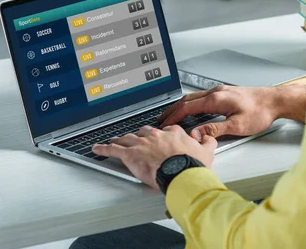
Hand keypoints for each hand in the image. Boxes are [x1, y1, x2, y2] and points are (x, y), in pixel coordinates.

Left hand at [92, 125, 216, 189]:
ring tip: (115, 141)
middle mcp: (156, 136)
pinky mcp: (130, 155)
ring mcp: (142, 144)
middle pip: (144, 132)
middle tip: (137, 141)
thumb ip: (207, 141)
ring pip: (128, 139)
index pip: (165, 131)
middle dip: (140, 137)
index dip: (162, 136)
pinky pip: (113, 150)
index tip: (161, 139)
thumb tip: (208, 137)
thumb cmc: (192, 165)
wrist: (181, 173)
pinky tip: (97, 148)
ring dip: (121, 140)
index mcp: (173, 134)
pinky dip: (104, 149)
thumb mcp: (207, 151)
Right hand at [158, 86, 281, 141]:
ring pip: (194, 97)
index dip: (173, 117)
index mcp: (216, 99)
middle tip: (161, 119)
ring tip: (172, 115)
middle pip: (187, 100)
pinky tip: (192, 110)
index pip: (187, 107)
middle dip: (172, 110)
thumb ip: (215, 129)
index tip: (164, 124)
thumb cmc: (260, 111)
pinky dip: (191, 104)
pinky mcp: (225, 93)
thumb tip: (196, 133)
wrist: (275, 100)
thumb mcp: (237, 125)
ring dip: (181, 106)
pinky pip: (201, 97)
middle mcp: (216, 92)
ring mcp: (220, 91)